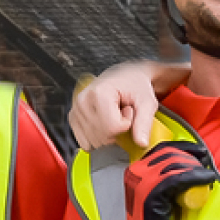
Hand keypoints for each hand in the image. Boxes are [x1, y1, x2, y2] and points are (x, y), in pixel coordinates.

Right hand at [70, 60, 187, 152]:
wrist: (125, 76)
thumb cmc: (135, 85)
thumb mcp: (147, 101)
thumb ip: (144, 123)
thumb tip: (141, 143)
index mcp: (99, 92)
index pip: (113, 127)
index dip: (127, 123)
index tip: (128, 109)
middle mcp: (83, 100)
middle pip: (103, 137)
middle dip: (118, 131)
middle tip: (122, 113)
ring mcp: (76, 109)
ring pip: (94, 142)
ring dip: (108, 135)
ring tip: (113, 116)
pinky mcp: (73, 118)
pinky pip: (85, 143)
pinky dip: (97, 139)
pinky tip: (103, 124)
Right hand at [114, 141, 216, 219]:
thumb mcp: (160, 195)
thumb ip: (167, 179)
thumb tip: (191, 165)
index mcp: (137, 169)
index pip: (162, 148)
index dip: (184, 147)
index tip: (201, 151)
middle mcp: (137, 171)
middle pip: (169, 154)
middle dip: (192, 155)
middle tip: (207, 161)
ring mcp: (142, 181)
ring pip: (174, 164)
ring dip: (196, 167)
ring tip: (209, 173)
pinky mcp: (151, 194)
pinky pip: (177, 179)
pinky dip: (195, 176)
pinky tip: (207, 178)